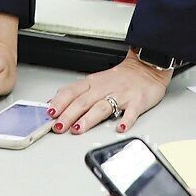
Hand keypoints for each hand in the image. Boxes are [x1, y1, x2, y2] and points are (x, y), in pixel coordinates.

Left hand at [48, 54, 169, 135]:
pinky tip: (119, 128)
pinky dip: (126, 120)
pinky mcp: (137, 102)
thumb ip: (76, 92)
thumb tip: (54, 103)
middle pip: (83, 101)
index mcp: (93, 83)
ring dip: (89, 118)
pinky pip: (131, 112)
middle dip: (68, 114)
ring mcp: (121, 95)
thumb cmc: (120, 78)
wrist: (147, 67)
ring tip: (78, 129)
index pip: (72, 92)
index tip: (48, 114)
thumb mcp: (95, 81)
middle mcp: (104, 88)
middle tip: (58, 126)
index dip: (59, 103)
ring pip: (102, 107)